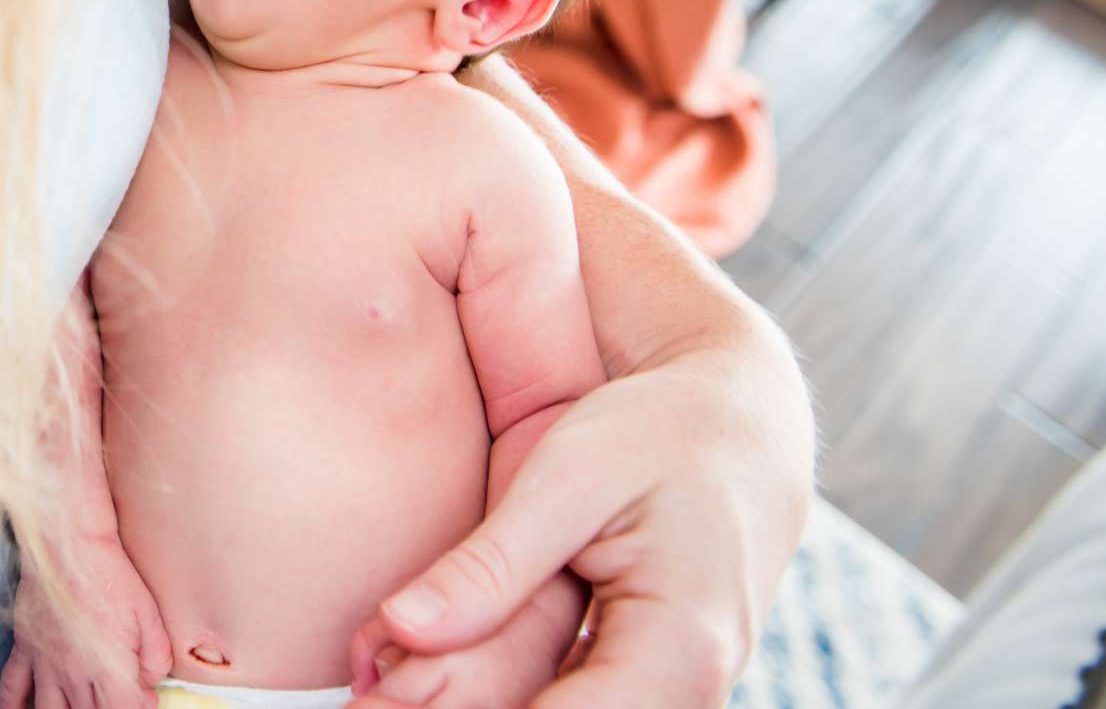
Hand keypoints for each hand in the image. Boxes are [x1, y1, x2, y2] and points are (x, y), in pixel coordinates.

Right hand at [0, 534, 172, 708]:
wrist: (68, 544)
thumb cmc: (110, 575)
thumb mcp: (149, 615)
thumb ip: (156, 656)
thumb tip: (150, 681)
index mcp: (108, 670)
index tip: (143, 697)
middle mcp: (73, 675)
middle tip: (113, 695)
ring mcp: (45, 663)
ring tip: (74, 707)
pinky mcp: (24, 647)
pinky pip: (11, 687)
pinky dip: (12, 706)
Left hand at [346, 350, 806, 707]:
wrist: (740, 424)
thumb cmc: (657, 430)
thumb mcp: (569, 475)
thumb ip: (493, 561)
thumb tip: (401, 628)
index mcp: (678, 646)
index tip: (380, 702)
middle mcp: (686, 691)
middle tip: (366, 691)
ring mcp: (665, 694)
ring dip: (468, 700)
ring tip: (378, 679)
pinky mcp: (637, 683)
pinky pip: (565, 704)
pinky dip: (494, 692)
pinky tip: (411, 674)